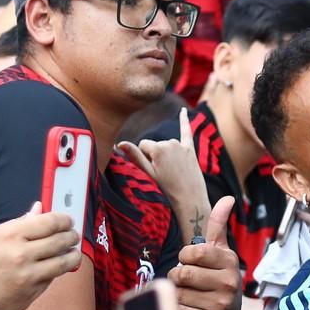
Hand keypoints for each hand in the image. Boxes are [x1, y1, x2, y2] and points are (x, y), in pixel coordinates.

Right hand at [0, 205, 79, 309]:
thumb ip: (17, 222)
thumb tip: (38, 208)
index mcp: (11, 235)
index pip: (49, 222)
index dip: (64, 219)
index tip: (68, 220)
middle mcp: (22, 255)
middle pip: (60, 241)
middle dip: (71, 236)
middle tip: (73, 235)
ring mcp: (28, 276)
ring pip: (63, 262)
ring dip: (72, 255)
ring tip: (73, 252)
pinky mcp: (31, 293)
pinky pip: (51, 279)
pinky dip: (55, 272)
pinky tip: (55, 267)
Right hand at [117, 109, 210, 241]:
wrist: (190, 199)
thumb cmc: (167, 188)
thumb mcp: (148, 173)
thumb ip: (135, 156)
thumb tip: (119, 143)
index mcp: (158, 148)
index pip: (142, 145)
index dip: (144, 157)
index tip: (153, 170)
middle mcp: (170, 143)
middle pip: (155, 145)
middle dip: (156, 157)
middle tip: (165, 174)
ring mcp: (181, 145)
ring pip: (166, 145)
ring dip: (166, 155)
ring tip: (174, 171)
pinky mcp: (190, 149)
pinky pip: (186, 131)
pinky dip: (184, 120)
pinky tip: (183, 111)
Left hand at [169, 196, 241, 309]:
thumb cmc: (218, 278)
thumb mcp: (219, 252)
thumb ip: (218, 225)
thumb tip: (228, 198)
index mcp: (230, 260)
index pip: (193, 252)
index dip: (184, 257)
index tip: (190, 261)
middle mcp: (229, 282)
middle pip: (182, 274)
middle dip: (178, 277)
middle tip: (188, 281)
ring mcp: (222, 304)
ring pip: (179, 293)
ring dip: (178, 294)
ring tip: (191, 295)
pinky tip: (192, 309)